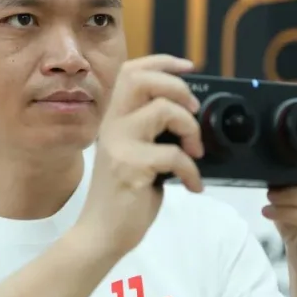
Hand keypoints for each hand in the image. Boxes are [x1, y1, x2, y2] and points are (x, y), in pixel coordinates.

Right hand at [76, 55, 203, 259]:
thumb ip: (147, 131)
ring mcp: (120, 145)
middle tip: (193, 111)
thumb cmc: (122, 197)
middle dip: (177, 88)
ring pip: (163, 110)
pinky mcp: (132, 167)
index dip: (162, 62)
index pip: (131, 72)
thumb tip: (184, 115)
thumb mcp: (132, 154)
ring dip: (190, 128)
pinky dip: (192, 171)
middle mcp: (112, 126)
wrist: (101, 234)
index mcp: (113, 120)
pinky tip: (192, 185)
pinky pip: (174, 155)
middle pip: (143, 80)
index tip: (189, 67)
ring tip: (195, 151)